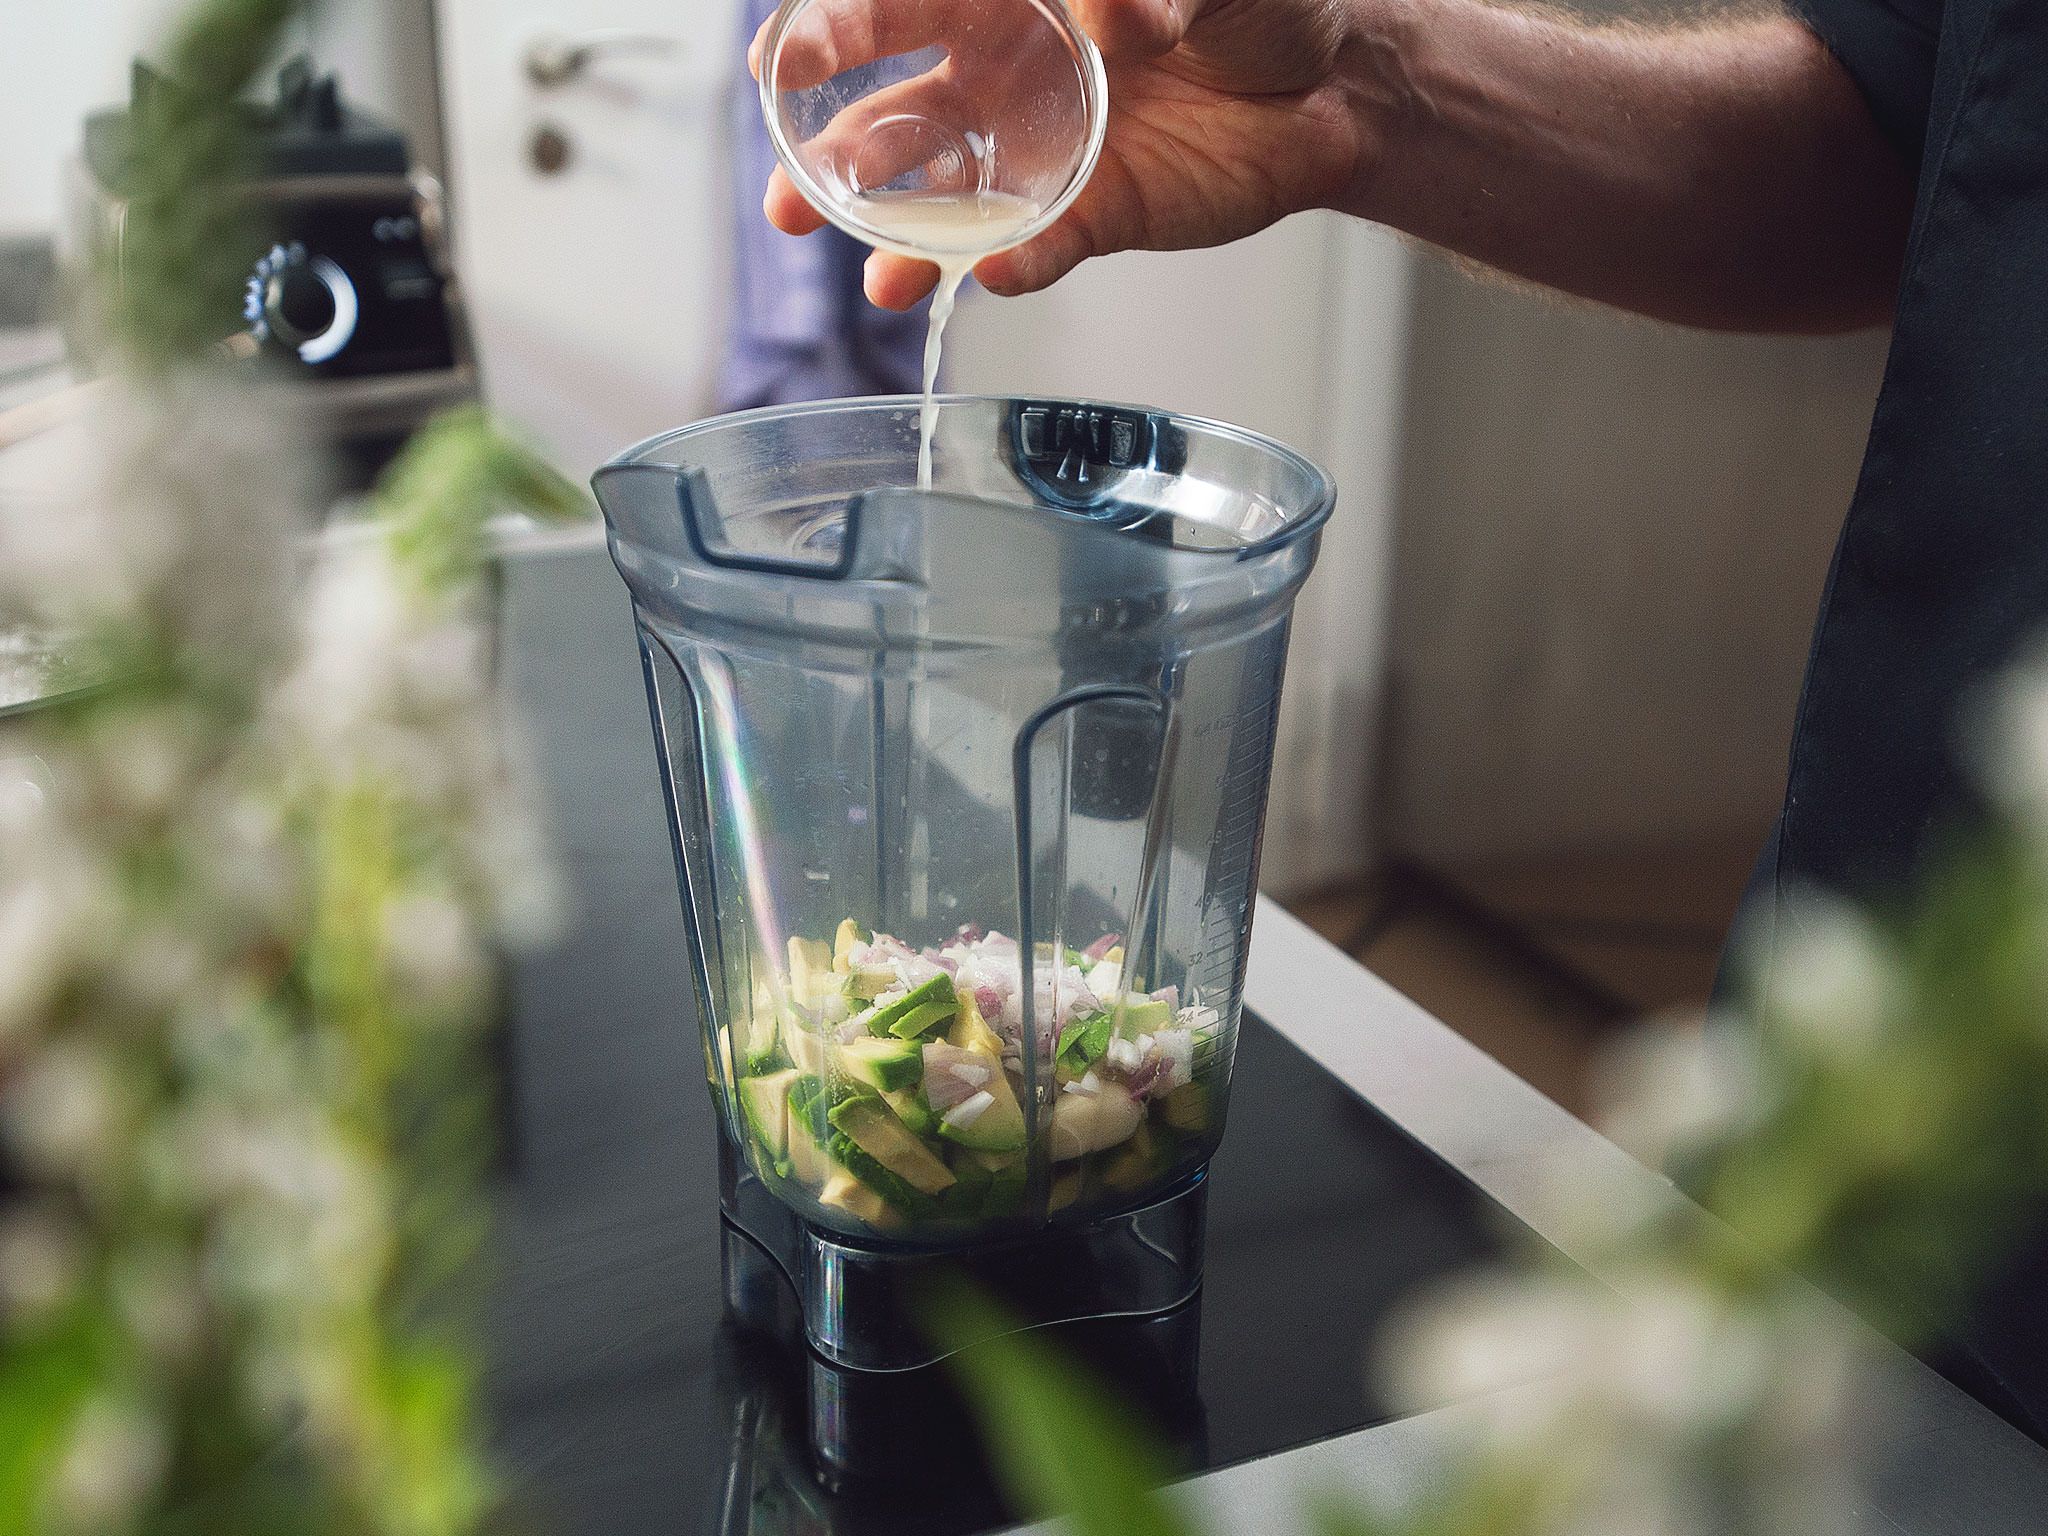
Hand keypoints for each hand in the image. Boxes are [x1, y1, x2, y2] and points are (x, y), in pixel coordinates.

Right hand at [751, 0, 1384, 307]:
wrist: (1329, 81)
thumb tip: (1110, 16)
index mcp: (1004, 4)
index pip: (894, 12)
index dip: (830, 36)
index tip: (780, 63)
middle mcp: (1000, 83)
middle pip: (891, 123)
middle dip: (831, 161)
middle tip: (794, 192)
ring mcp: (1037, 159)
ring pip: (943, 205)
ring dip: (901, 241)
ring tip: (878, 274)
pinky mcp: (1090, 219)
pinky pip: (1037, 250)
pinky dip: (1014, 268)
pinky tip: (992, 279)